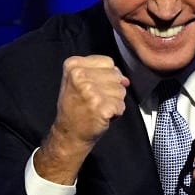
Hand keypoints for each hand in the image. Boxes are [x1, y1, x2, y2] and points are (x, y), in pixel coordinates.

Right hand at [35, 55, 129, 183]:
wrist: (69, 133)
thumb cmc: (75, 107)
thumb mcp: (79, 82)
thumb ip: (102, 73)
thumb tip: (125, 79)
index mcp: (73, 65)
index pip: (108, 61)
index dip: (107, 76)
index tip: (94, 87)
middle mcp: (80, 75)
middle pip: (116, 75)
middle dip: (112, 89)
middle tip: (95, 100)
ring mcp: (90, 91)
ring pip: (121, 90)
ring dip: (115, 101)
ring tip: (98, 107)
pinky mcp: (100, 106)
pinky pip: (121, 105)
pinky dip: (116, 112)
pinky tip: (102, 116)